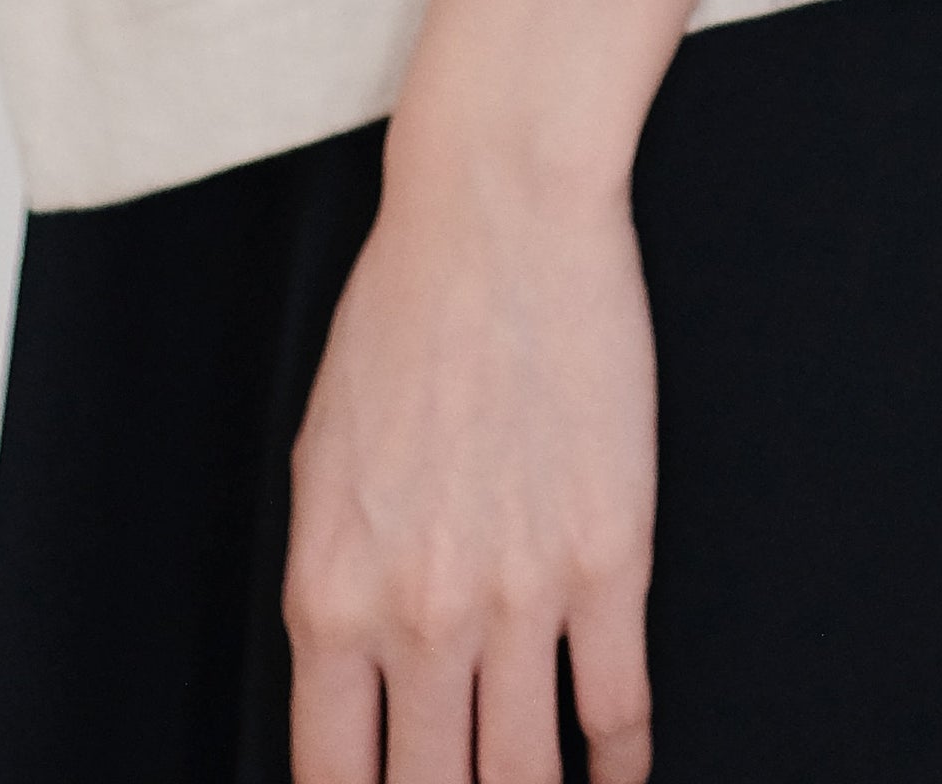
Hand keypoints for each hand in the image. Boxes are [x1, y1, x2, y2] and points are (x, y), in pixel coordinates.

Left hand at [284, 122, 657, 783]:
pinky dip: (619, 766)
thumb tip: (359, 696)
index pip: (335, 781)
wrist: (496, 215)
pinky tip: (615, 775)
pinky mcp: (609, 558)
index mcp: (331, 597)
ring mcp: (520, 596)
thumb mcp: (322, 468)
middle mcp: (420, 616)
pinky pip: (618, 709)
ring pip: (526, 775)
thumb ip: (335, 594)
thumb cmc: (400, 318)